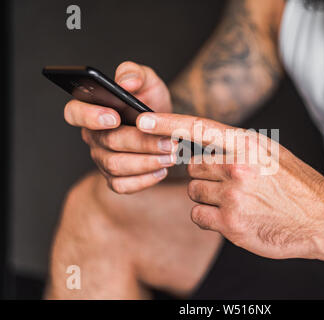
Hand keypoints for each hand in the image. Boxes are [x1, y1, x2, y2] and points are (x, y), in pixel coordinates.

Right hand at [64, 61, 177, 193]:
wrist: (164, 128)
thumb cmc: (150, 102)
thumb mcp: (147, 81)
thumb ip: (135, 74)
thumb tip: (126, 82)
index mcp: (91, 109)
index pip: (74, 113)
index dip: (90, 116)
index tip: (114, 117)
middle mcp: (92, 136)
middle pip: (107, 142)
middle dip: (140, 142)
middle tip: (168, 142)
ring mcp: (101, 158)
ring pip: (115, 166)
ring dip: (146, 162)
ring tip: (171, 156)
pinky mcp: (114, 178)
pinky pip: (122, 186)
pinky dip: (144, 180)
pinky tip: (162, 171)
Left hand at [136, 112, 323, 258]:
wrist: (322, 219)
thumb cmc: (297, 185)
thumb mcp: (272, 153)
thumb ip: (238, 146)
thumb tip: (205, 144)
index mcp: (248, 145)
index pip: (198, 128)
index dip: (167, 123)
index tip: (142, 121)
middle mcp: (238, 167)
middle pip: (192, 166)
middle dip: (204, 175)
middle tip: (229, 183)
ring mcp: (233, 196)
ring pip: (193, 191)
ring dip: (207, 196)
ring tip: (237, 201)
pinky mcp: (230, 223)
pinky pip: (198, 215)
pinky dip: (208, 217)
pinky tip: (233, 217)